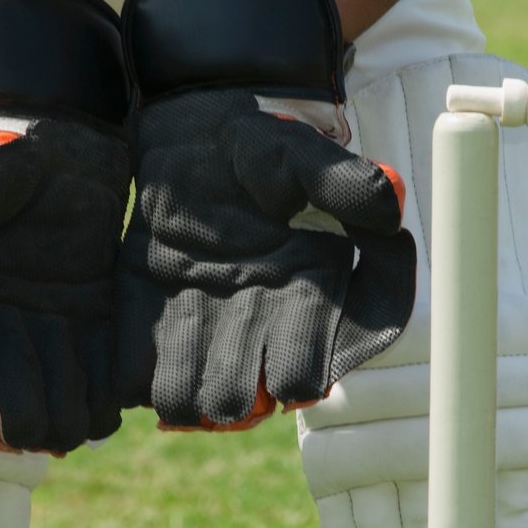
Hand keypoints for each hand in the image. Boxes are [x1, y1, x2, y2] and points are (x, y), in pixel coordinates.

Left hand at [114, 0, 415, 429]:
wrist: (192, 128)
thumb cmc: (258, 144)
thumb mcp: (302, 154)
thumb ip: (344, 183)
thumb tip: (389, 210)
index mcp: (304, 296)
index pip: (308, 369)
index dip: (297, 374)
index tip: (287, 374)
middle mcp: (256, 322)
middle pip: (247, 399)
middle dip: (234, 392)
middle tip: (221, 375)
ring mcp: (204, 326)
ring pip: (196, 398)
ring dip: (187, 392)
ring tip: (179, 370)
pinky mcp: (150, 320)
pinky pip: (140, 376)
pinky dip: (138, 378)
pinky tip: (137, 359)